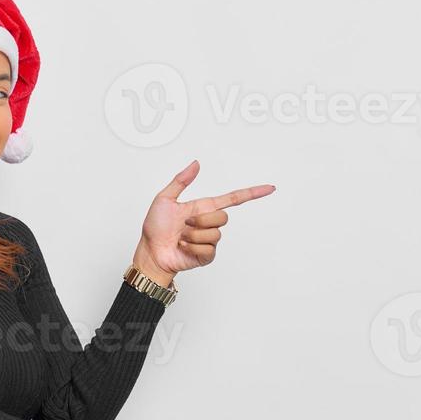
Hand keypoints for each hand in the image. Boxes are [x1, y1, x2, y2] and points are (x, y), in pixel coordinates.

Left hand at [133, 160, 275, 280]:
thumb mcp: (164, 199)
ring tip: (181, 237)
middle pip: (223, 218)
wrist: (151, 252)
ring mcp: (209, 240)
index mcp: (204, 207)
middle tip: (184, 224)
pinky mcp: (207, 256)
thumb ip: (181, 180)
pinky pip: (208, 249)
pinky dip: (192, 248)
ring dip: (193, 235)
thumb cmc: (155, 227)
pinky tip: (183, 248)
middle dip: (202, 220)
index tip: (270, 188)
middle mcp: (209, 223)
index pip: (233, 199)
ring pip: (214, 234)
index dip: (252, 193)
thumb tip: (196, 163)